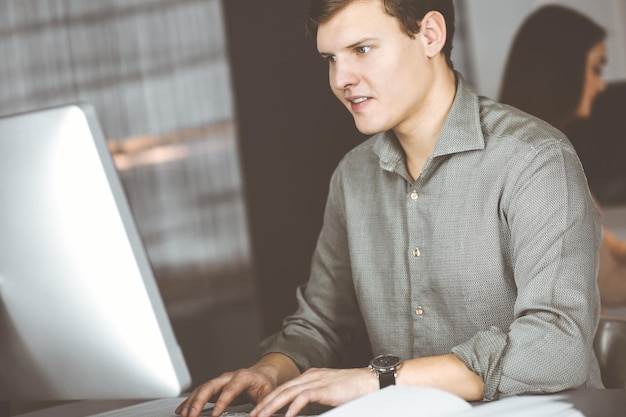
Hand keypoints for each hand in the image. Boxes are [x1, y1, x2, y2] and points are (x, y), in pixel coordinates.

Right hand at [175, 368, 273, 416]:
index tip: (214, 415)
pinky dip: (190, 401)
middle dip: (199, 401)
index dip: (222, 402)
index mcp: (243, 377)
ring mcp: (220, 381)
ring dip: (192, 402)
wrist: (262, 373)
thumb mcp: (268, 395)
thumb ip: (263, 406)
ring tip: (184, 415)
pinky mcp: (215, 387)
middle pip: (211, 386)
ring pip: (202, 389)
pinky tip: (182, 410)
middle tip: (192, 415)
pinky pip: (200, 392)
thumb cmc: (265, 384)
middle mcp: (229, 377)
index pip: (230, 389)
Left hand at [249, 367, 376, 416]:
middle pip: (281, 389)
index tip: (259, 409)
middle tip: (252, 414)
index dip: (270, 398)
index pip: (285, 387)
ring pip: (287, 392)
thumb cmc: (354, 389)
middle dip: (264, 402)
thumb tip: (301, 409)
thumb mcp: (329, 392)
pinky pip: (303, 397)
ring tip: (261, 416)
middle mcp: (311, 376)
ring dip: (272, 405)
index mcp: (311, 376)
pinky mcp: (324, 388)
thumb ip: (315, 397)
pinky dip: (292, 407)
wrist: (371, 381)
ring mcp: (317, 380)